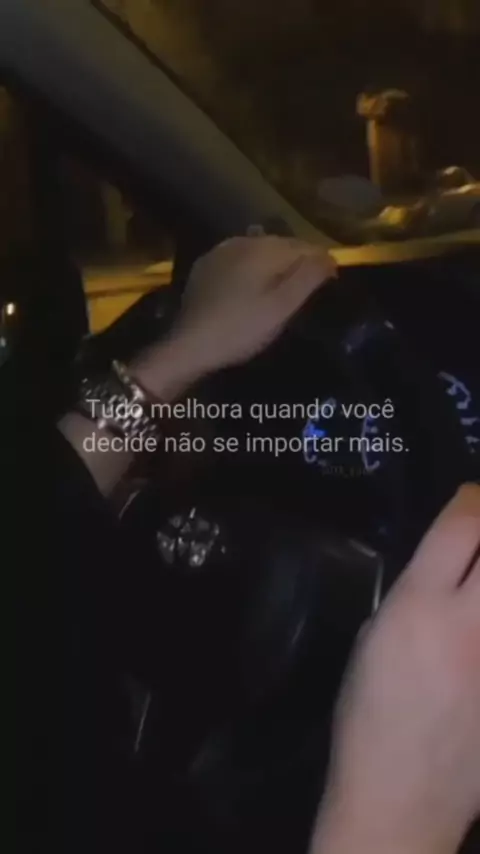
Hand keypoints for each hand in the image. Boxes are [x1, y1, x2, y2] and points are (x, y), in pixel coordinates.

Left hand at [172, 235, 336, 372]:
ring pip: (258, 249)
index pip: (304, 245)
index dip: (321, 261)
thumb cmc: (242, 328)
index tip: (331, 280)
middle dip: (298, 260)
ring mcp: (220, 251)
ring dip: (274, 262)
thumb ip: (309, 277)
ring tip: (282, 285)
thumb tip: (330, 256)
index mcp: (264, 248)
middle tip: (310, 284)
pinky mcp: (205, 266)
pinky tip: (252, 285)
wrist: (191, 344)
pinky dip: (251, 267)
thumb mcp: (282, 307)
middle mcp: (242, 241)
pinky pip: (238, 258)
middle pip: (281, 244)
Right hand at [312, 485, 479, 853]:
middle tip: (478, 540)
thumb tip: (447, 563)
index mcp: (420, 607)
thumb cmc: (369, 715)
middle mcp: (470, 624)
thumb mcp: (374, 637)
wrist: (400, 796)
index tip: (471, 501)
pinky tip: (473, 637)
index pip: (463, 524)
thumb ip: (413, 592)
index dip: (472, 499)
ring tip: (473, 593)